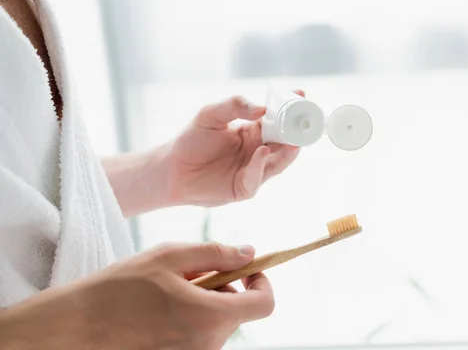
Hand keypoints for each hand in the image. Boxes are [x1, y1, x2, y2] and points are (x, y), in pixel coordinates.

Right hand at [0, 243, 273, 349]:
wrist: (77, 329)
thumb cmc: (119, 289)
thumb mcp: (169, 258)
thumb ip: (216, 253)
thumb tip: (249, 252)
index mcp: (209, 317)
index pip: (264, 304)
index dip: (262, 281)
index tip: (245, 269)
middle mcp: (207, 344)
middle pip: (239, 311)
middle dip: (225, 287)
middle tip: (192, 273)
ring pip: (219, 322)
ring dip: (206, 301)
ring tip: (171, 289)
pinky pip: (201, 335)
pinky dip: (193, 317)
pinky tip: (164, 307)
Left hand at [165, 91, 304, 206]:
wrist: (171, 169)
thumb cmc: (191, 140)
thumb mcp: (211, 114)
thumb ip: (235, 106)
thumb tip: (262, 109)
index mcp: (253, 130)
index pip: (276, 118)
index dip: (289, 107)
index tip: (301, 94)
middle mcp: (257, 150)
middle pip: (283, 142)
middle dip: (296, 133)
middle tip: (305, 123)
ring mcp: (253, 170)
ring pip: (278, 163)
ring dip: (288, 153)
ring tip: (294, 143)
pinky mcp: (244, 188)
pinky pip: (257, 178)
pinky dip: (261, 166)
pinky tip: (262, 152)